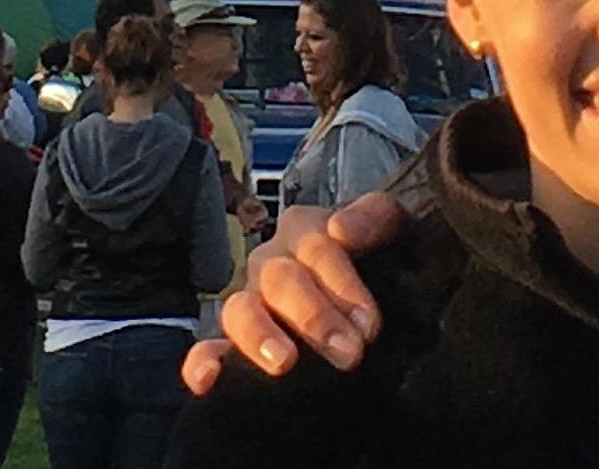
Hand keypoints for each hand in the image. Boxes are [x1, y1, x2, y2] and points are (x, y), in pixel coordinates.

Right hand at [180, 192, 401, 394]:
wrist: (392, 300)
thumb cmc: (389, 261)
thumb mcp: (395, 230)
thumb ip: (375, 218)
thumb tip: (340, 229)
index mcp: (307, 230)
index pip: (315, 245)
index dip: (341, 283)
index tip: (370, 325)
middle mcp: (273, 262)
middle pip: (280, 279)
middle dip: (314, 316)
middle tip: (350, 354)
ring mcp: (253, 303)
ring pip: (238, 308)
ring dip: (259, 334)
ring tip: (284, 363)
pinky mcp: (239, 344)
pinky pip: (209, 347)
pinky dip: (203, 361)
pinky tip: (205, 380)